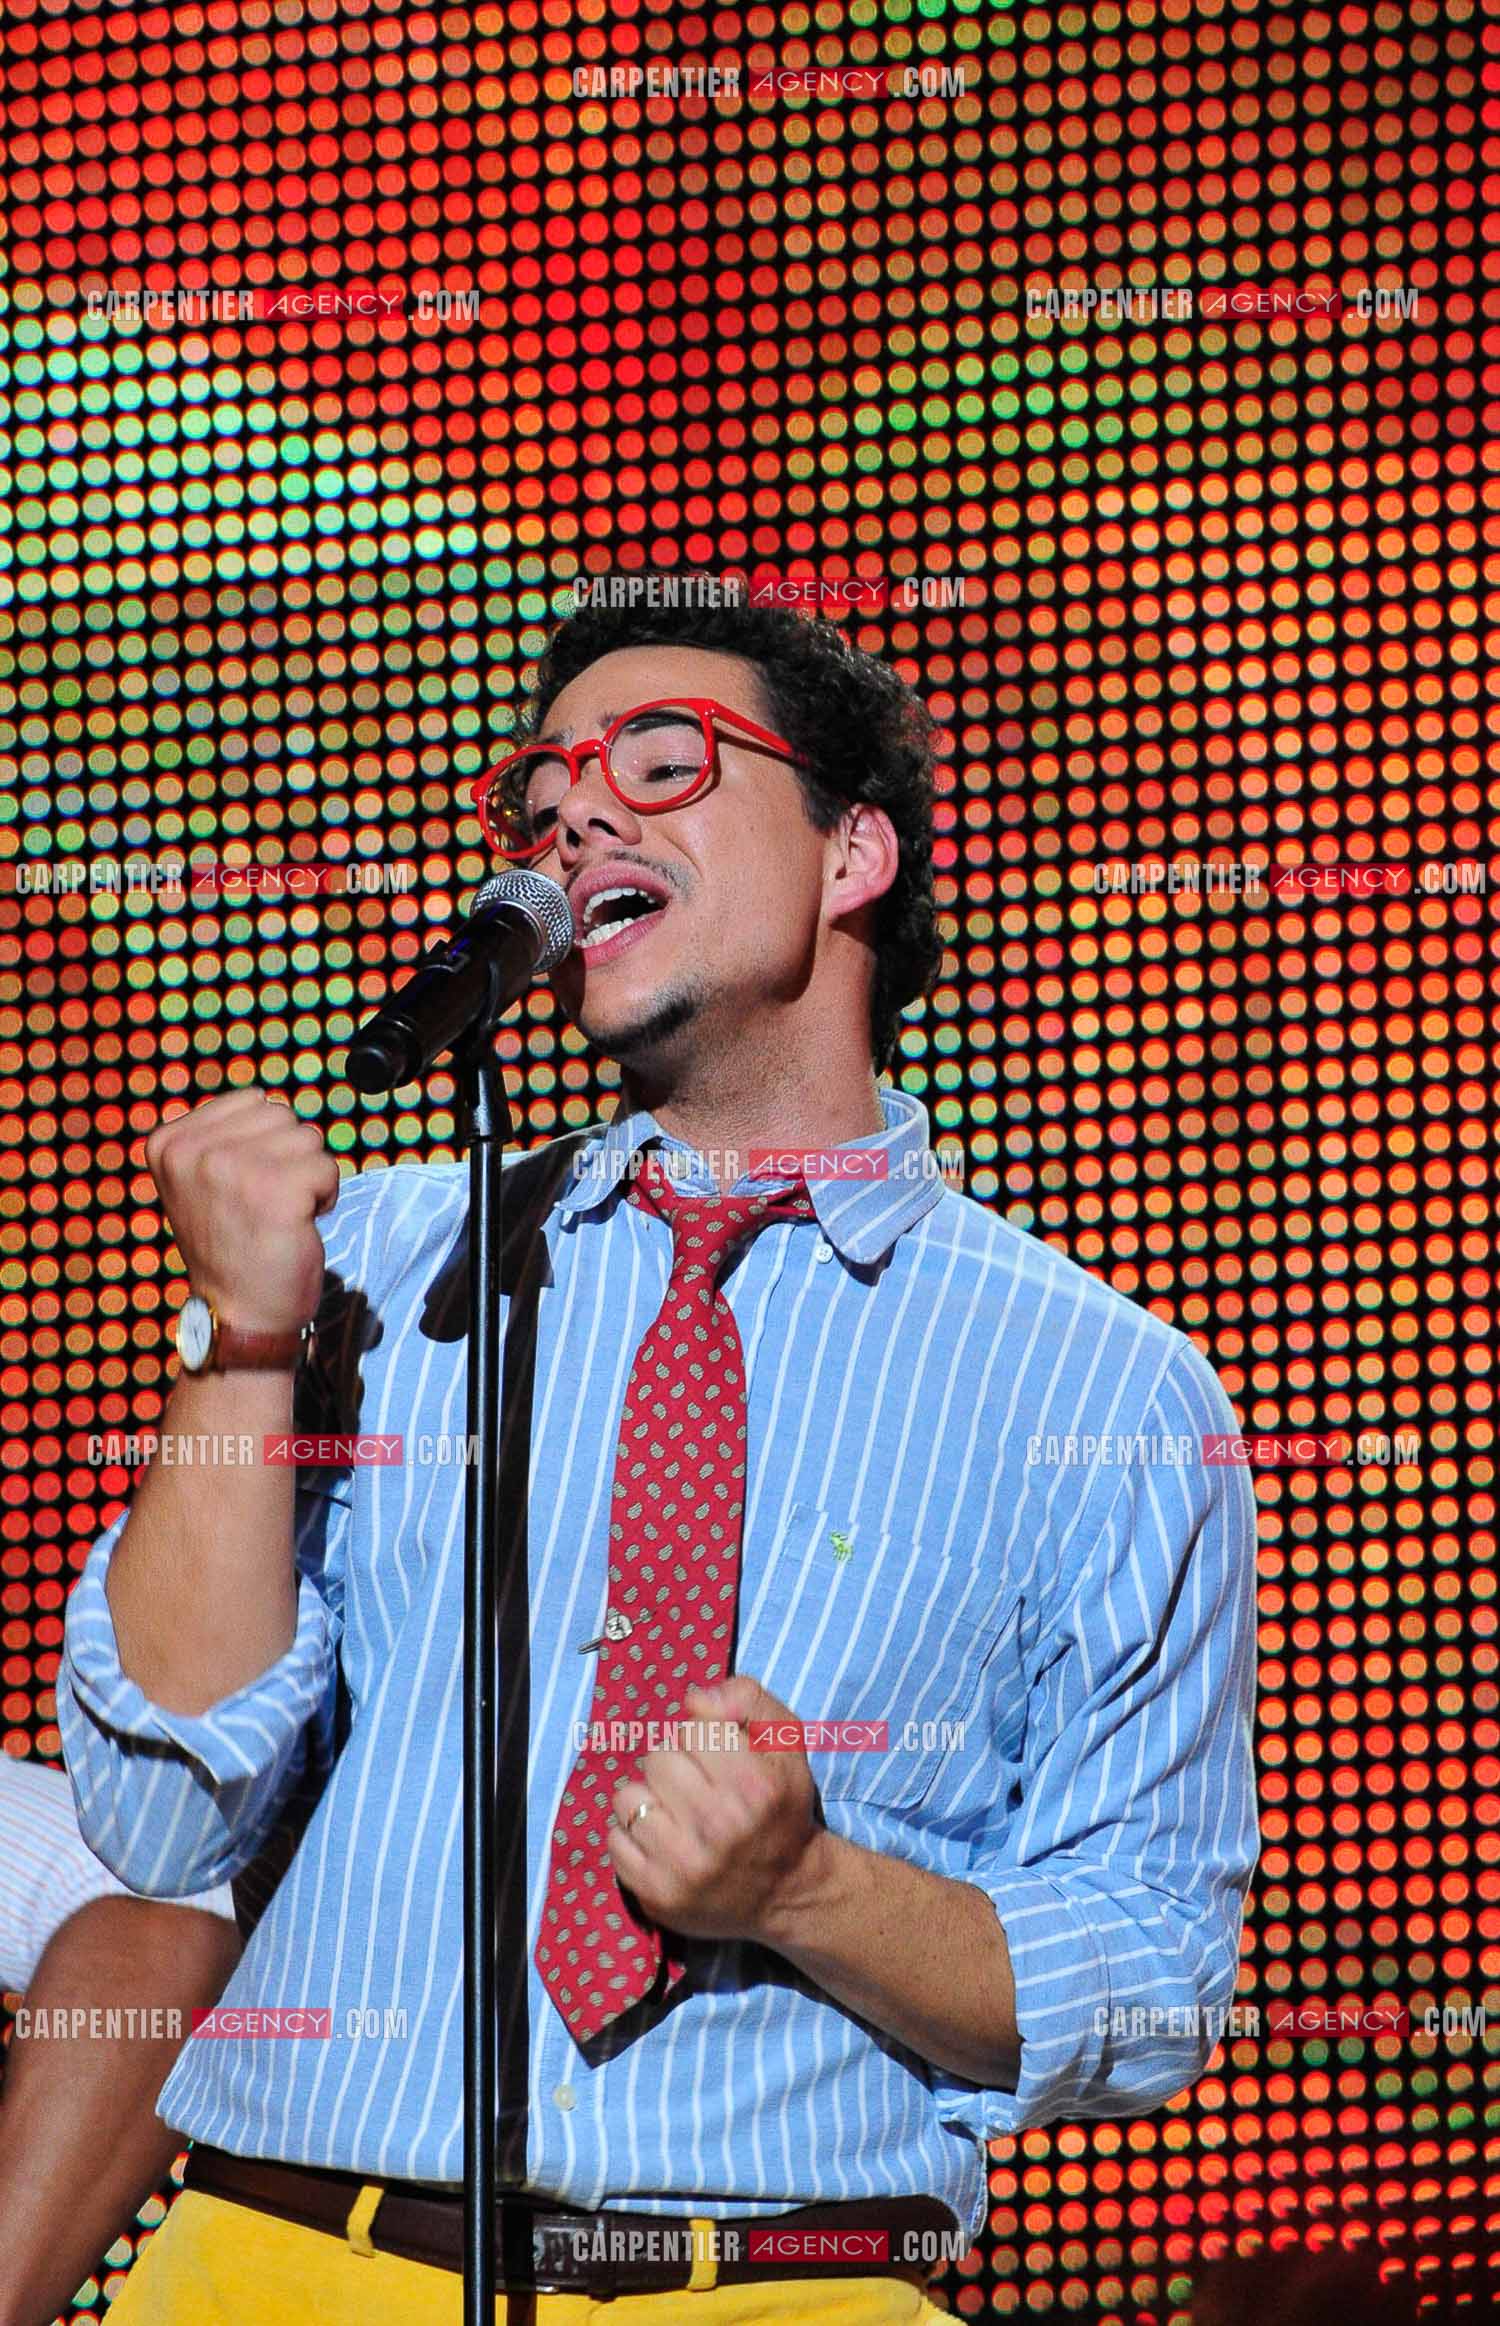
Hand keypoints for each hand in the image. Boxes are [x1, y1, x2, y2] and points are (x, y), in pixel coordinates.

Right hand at [144, 1087, 341, 1337]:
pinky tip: (297, 1225)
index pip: (250, 1101)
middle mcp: (192, 1151)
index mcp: (167, 1142)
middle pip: (281, 1115)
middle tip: (266, 1204)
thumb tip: (266, 1100)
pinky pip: (327, 1168)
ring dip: (308, 1176)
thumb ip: (222, 1136)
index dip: (264, 1143)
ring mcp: (230, 1168)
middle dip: (289, 1156)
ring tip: (279, 1214)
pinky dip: (325, 1197)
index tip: (244, 1187)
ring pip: (308, 1138)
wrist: (239, 1313)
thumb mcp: (202, 1180)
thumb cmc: (232, 1245)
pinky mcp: (273, 1190)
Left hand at [607, 1675, 822, 1946]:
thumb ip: (746, 1699)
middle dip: (674, 1765)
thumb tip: (694, 1699)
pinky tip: (662, 1841)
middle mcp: (718, 1825)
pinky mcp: (657, 1893)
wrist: (788, 1890)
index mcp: (753, 1784)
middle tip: (696, 1786)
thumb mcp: (785, 1742)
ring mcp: (684, 1864)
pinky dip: (632, 1835)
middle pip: (656, 1759)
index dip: (702, 1737)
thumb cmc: (780, 1806)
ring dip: (648, 1799)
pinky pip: (614, 1839)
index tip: (717, 1758)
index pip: (691, 1728)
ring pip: (628, 1797)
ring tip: (675, 1812)